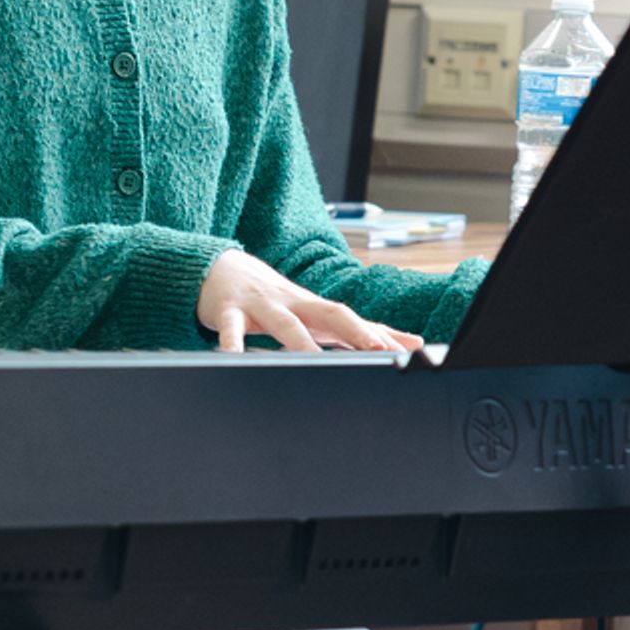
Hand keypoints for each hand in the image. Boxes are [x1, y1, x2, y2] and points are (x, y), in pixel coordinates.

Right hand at [197, 248, 423, 355]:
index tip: (405, 351)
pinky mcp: (228, 311)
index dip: (379, 334)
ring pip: (283, 324)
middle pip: (329, 313)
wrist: (219, 267)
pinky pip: (230, 328)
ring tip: (311, 363)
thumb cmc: (274, 297)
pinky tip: (232, 358)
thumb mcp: (314, 311)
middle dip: (354, 330)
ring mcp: (261, 305)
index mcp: (314, 307)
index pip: (354, 318)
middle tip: (375, 350)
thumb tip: (410, 342)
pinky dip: (231, 343)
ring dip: (298, 342)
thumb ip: (359, 329)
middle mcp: (293, 303)